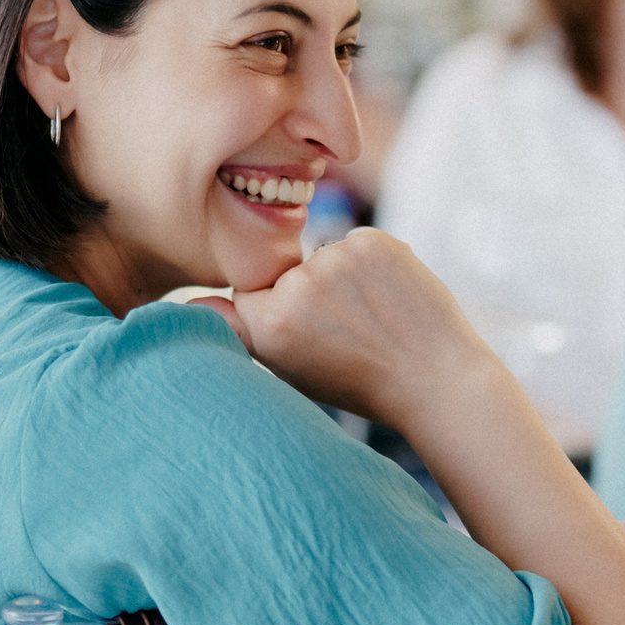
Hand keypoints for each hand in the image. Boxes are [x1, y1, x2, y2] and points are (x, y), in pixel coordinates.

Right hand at [219, 229, 503, 430]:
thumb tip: (186, 303)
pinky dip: (370, 266)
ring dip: (341, 280)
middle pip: (285, 276)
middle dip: (309, 297)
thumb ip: (244, 333)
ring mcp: (337, 258)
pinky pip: (355, 244)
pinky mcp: (373, 239)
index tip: (308, 337)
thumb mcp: (290, 372)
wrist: (438, 380)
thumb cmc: (363, 384)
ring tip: (373, 320)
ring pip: (323, 259)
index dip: (277, 317)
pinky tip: (390, 300)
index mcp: (270, 327)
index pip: (247, 296)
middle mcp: (298, 287)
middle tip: (348, 336)